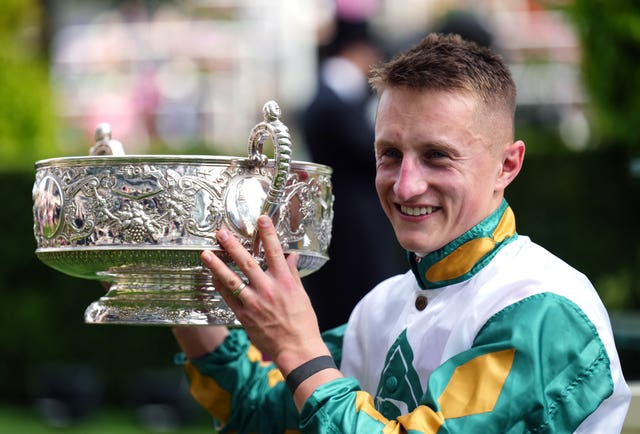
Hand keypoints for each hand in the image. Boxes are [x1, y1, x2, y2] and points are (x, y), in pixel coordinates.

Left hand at [200, 215, 328, 372]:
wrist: (297, 349)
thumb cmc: (302, 322)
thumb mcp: (301, 294)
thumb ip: (292, 274)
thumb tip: (290, 257)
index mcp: (285, 282)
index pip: (275, 252)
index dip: (268, 234)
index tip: (261, 219)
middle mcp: (268, 289)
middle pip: (247, 262)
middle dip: (232, 246)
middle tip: (220, 232)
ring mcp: (254, 303)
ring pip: (232, 279)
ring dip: (217, 265)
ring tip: (205, 253)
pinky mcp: (244, 315)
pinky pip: (228, 297)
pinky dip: (219, 285)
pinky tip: (212, 275)